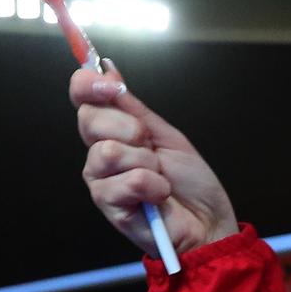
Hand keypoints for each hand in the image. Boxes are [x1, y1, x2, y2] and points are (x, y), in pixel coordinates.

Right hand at [70, 69, 238, 258]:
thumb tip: (107, 69)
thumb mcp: (166, 135)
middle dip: (129, 128)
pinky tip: (159, 196)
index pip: (82, 98)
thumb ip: (134, 108)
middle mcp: (99, 153)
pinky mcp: (109, 206)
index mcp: (112, 132)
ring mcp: (101, 180)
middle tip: (151, 147)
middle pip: (89, 120)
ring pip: (107, 152)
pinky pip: (127, 181)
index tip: (110, 84)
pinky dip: (152, 185)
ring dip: (145, 161)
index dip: (88, 84)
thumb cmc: (191, 183)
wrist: (208, 222)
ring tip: (159, 176)